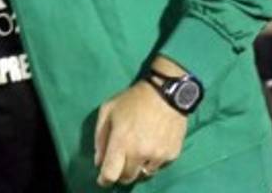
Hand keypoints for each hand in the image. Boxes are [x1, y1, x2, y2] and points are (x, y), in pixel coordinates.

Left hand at [94, 61, 188, 186]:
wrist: (166, 92)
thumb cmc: (133, 99)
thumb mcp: (108, 110)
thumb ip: (100, 137)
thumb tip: (99, 161)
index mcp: (122, 142)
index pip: (111, 174)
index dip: (104, 179)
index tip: (103, 178)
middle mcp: (140, 153)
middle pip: (127, 178)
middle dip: (120, 173)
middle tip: (120, 162)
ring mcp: (158, 155)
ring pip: (144, 174)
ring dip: (137, 167)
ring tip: (137, 151)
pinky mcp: (172, 154)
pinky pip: (158, 166)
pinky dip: (152, 161)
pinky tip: (152, 144)